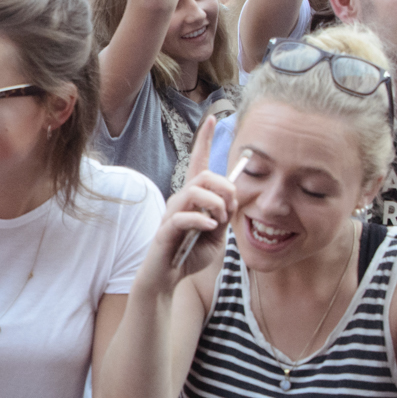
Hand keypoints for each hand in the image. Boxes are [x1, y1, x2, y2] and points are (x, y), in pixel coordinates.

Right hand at [149, 116, 235, 281]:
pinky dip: (201, 220)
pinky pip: (184, 216)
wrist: (168, 279)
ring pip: (195, 191)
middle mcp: (180, 200)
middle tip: (230, 210)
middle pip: (204, 176)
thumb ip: (224, 217)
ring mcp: (171, 213)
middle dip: (224, 189)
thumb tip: (230, 201)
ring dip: (216, 205)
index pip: (198, 162)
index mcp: (193, 198)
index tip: (214, 118)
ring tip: (218, 222)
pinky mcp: (166, 230)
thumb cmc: (190, 255)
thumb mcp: (217, 236)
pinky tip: (208, 227)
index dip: (205, 140)